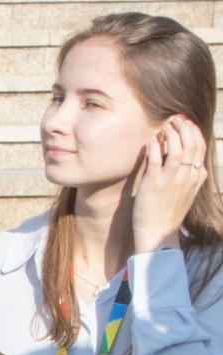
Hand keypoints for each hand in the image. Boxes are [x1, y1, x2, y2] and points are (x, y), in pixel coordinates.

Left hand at [127, 116, 210, 255]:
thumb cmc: (170, 214)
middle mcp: (186, 177)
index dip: (194, 132)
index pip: (201, 148)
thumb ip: (197, 180)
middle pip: (192, 144)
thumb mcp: (190, 195)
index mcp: (196, 177)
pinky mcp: (154, 184)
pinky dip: (156, 147)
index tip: (186, 123)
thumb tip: (202, 168)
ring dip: (171, 134)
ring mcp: (171, 180)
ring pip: (177, 149)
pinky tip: (152, 139)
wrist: (158, 234)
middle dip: (184, 128)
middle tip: (175, 119)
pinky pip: (157, 161)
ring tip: (165, 126)